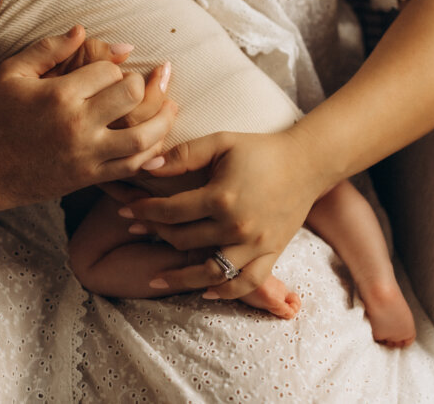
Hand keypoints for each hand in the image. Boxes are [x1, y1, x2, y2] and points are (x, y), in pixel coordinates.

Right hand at [0, 25, 177, 212]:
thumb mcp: (12, 73)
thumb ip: (48, 48)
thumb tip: (83, 30)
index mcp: (60, 94)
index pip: (109, 70)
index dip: (115, 65)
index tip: (112, 69)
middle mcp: (78, 124)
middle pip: (132, 96)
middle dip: (144, 85)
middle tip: (147, 82)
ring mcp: (87, 154)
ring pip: (143, 136)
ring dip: (163, 120)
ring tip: (172, 107)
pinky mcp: (90, 177)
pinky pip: (132, 167)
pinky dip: (152, 155)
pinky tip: (158, 142)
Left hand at [118, 130, 326, 299]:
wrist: (307, 162)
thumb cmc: (260, 149)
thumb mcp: (221, 142)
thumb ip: (183, 155)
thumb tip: (147, 166)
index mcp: (221, 198)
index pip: (171, 212)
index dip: (144, 211)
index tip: (126, 210)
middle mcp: (237, 226)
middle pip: (184, 240)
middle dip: (156, 234)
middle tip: (136, 230)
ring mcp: (256, 244)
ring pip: (210, 271)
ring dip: (180, 277)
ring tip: (155, 279)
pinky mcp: (272, 253)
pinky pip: (246, 282)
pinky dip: (225, 291)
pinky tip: (204, 291)